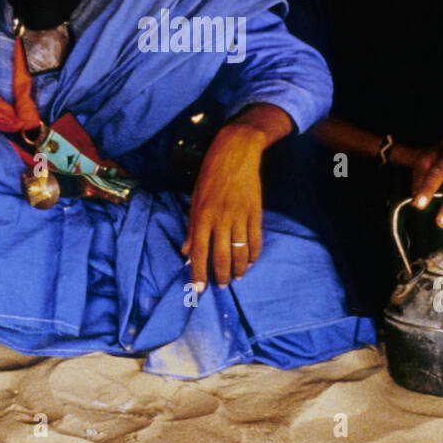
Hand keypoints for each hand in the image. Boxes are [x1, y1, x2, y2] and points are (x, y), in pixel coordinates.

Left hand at [181, 123, 266, 289]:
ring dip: (239, 269)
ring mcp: (240, 216)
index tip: (199, 289)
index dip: (198, 273)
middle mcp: (221, 218)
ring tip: (236, 277)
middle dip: (221, 275)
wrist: (236, 153)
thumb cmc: (211, 174)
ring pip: (241, 251)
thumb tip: (186, 251)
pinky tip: (250, 261)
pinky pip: (256, 240)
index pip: (199, 251)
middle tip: (222, 285)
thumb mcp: (195, 198)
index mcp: (202, 215)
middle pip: (222, 256)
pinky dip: (253, 254)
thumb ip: (191, 227)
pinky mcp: (256, 212)